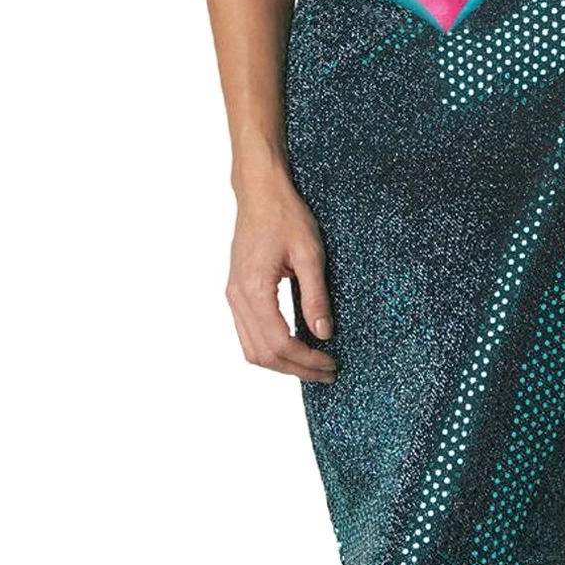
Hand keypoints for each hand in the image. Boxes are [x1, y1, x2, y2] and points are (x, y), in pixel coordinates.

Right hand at [225, 170, 338, 381]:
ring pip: (252, 349)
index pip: (279, 342)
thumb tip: (324, 334)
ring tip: (313, 365)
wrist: (260, 193)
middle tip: (327, 372)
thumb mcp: (310, 254)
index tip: (330, 363)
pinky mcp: (237, 293)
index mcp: (254, 289)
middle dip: (296, 369)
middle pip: (262, 354)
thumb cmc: (285, 215)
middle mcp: (237, 297)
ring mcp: (233, 296)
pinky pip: (248, 333)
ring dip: (282, 363)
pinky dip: (270, 348)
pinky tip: (295, 346)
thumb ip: (316, 297)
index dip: (306, 360)